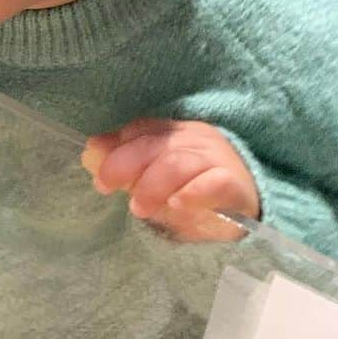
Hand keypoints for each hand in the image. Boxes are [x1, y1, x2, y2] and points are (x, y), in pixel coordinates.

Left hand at [81, 118, 259, 241]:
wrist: (247, 207)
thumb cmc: (195, 191)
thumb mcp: (157, 177)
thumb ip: (127, 164)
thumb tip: (90, 154)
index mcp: (177, 134)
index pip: (144, 129)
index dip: (117, 145)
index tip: (96, 166)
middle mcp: (197, 140)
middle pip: (157, 143)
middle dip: (125, 164)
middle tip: (105, 186)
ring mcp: (218, 160)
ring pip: (179, 162)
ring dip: (152, 185)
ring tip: (138, 208)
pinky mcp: (235, 186)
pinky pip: (214, 182)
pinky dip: (192, 193)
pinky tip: (177, 204)